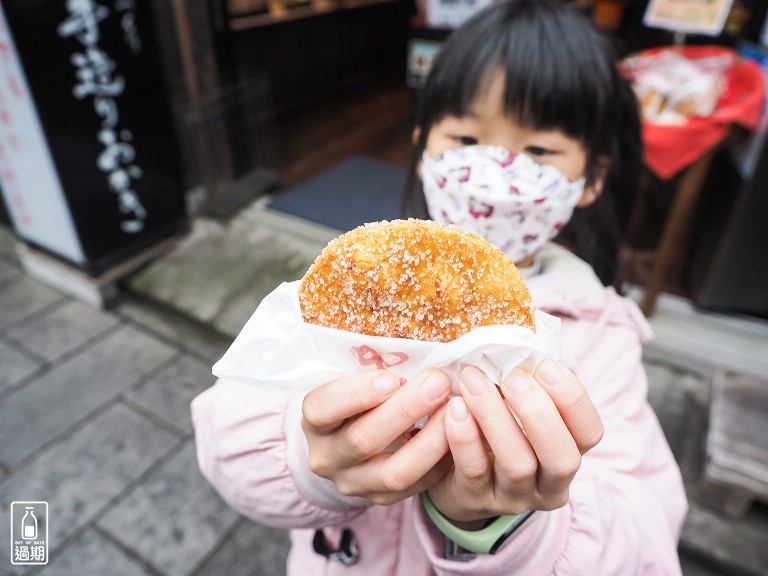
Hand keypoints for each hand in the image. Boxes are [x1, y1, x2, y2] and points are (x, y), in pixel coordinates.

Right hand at [302, 369, 452, 505]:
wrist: (349, 442)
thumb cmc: (357, 397)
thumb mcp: (351, 380)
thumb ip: (374, 371)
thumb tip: (417, 354)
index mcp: (314, 421)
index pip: (322, 408)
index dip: (356, 393)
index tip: (390, 377)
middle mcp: (326, 457)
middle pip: (363, 440)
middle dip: (405, 410)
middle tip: (438, 382)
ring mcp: (352, 483)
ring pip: (392, 473)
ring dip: (429, 441)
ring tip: (455, 411)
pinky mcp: (381, 499)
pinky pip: (415, 487)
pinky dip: (439, 462)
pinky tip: (457, 436)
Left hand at [427, 360, 602, 523]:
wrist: (454, 475)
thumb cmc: (493, 426)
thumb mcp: (517, 406)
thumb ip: (527, 379)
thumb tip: (520, 333)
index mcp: (567, 451)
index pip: (590, 433)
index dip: (573, 399)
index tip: (545, 365)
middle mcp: (549, 482)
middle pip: (562, 457)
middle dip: (538, 412)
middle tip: (511, 376)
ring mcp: (514, 496)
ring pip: (517, 464)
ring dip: (495, 417)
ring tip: (472, 380)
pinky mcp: (475, 499)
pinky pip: (474, 470)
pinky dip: (464, 437)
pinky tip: (453, 407)